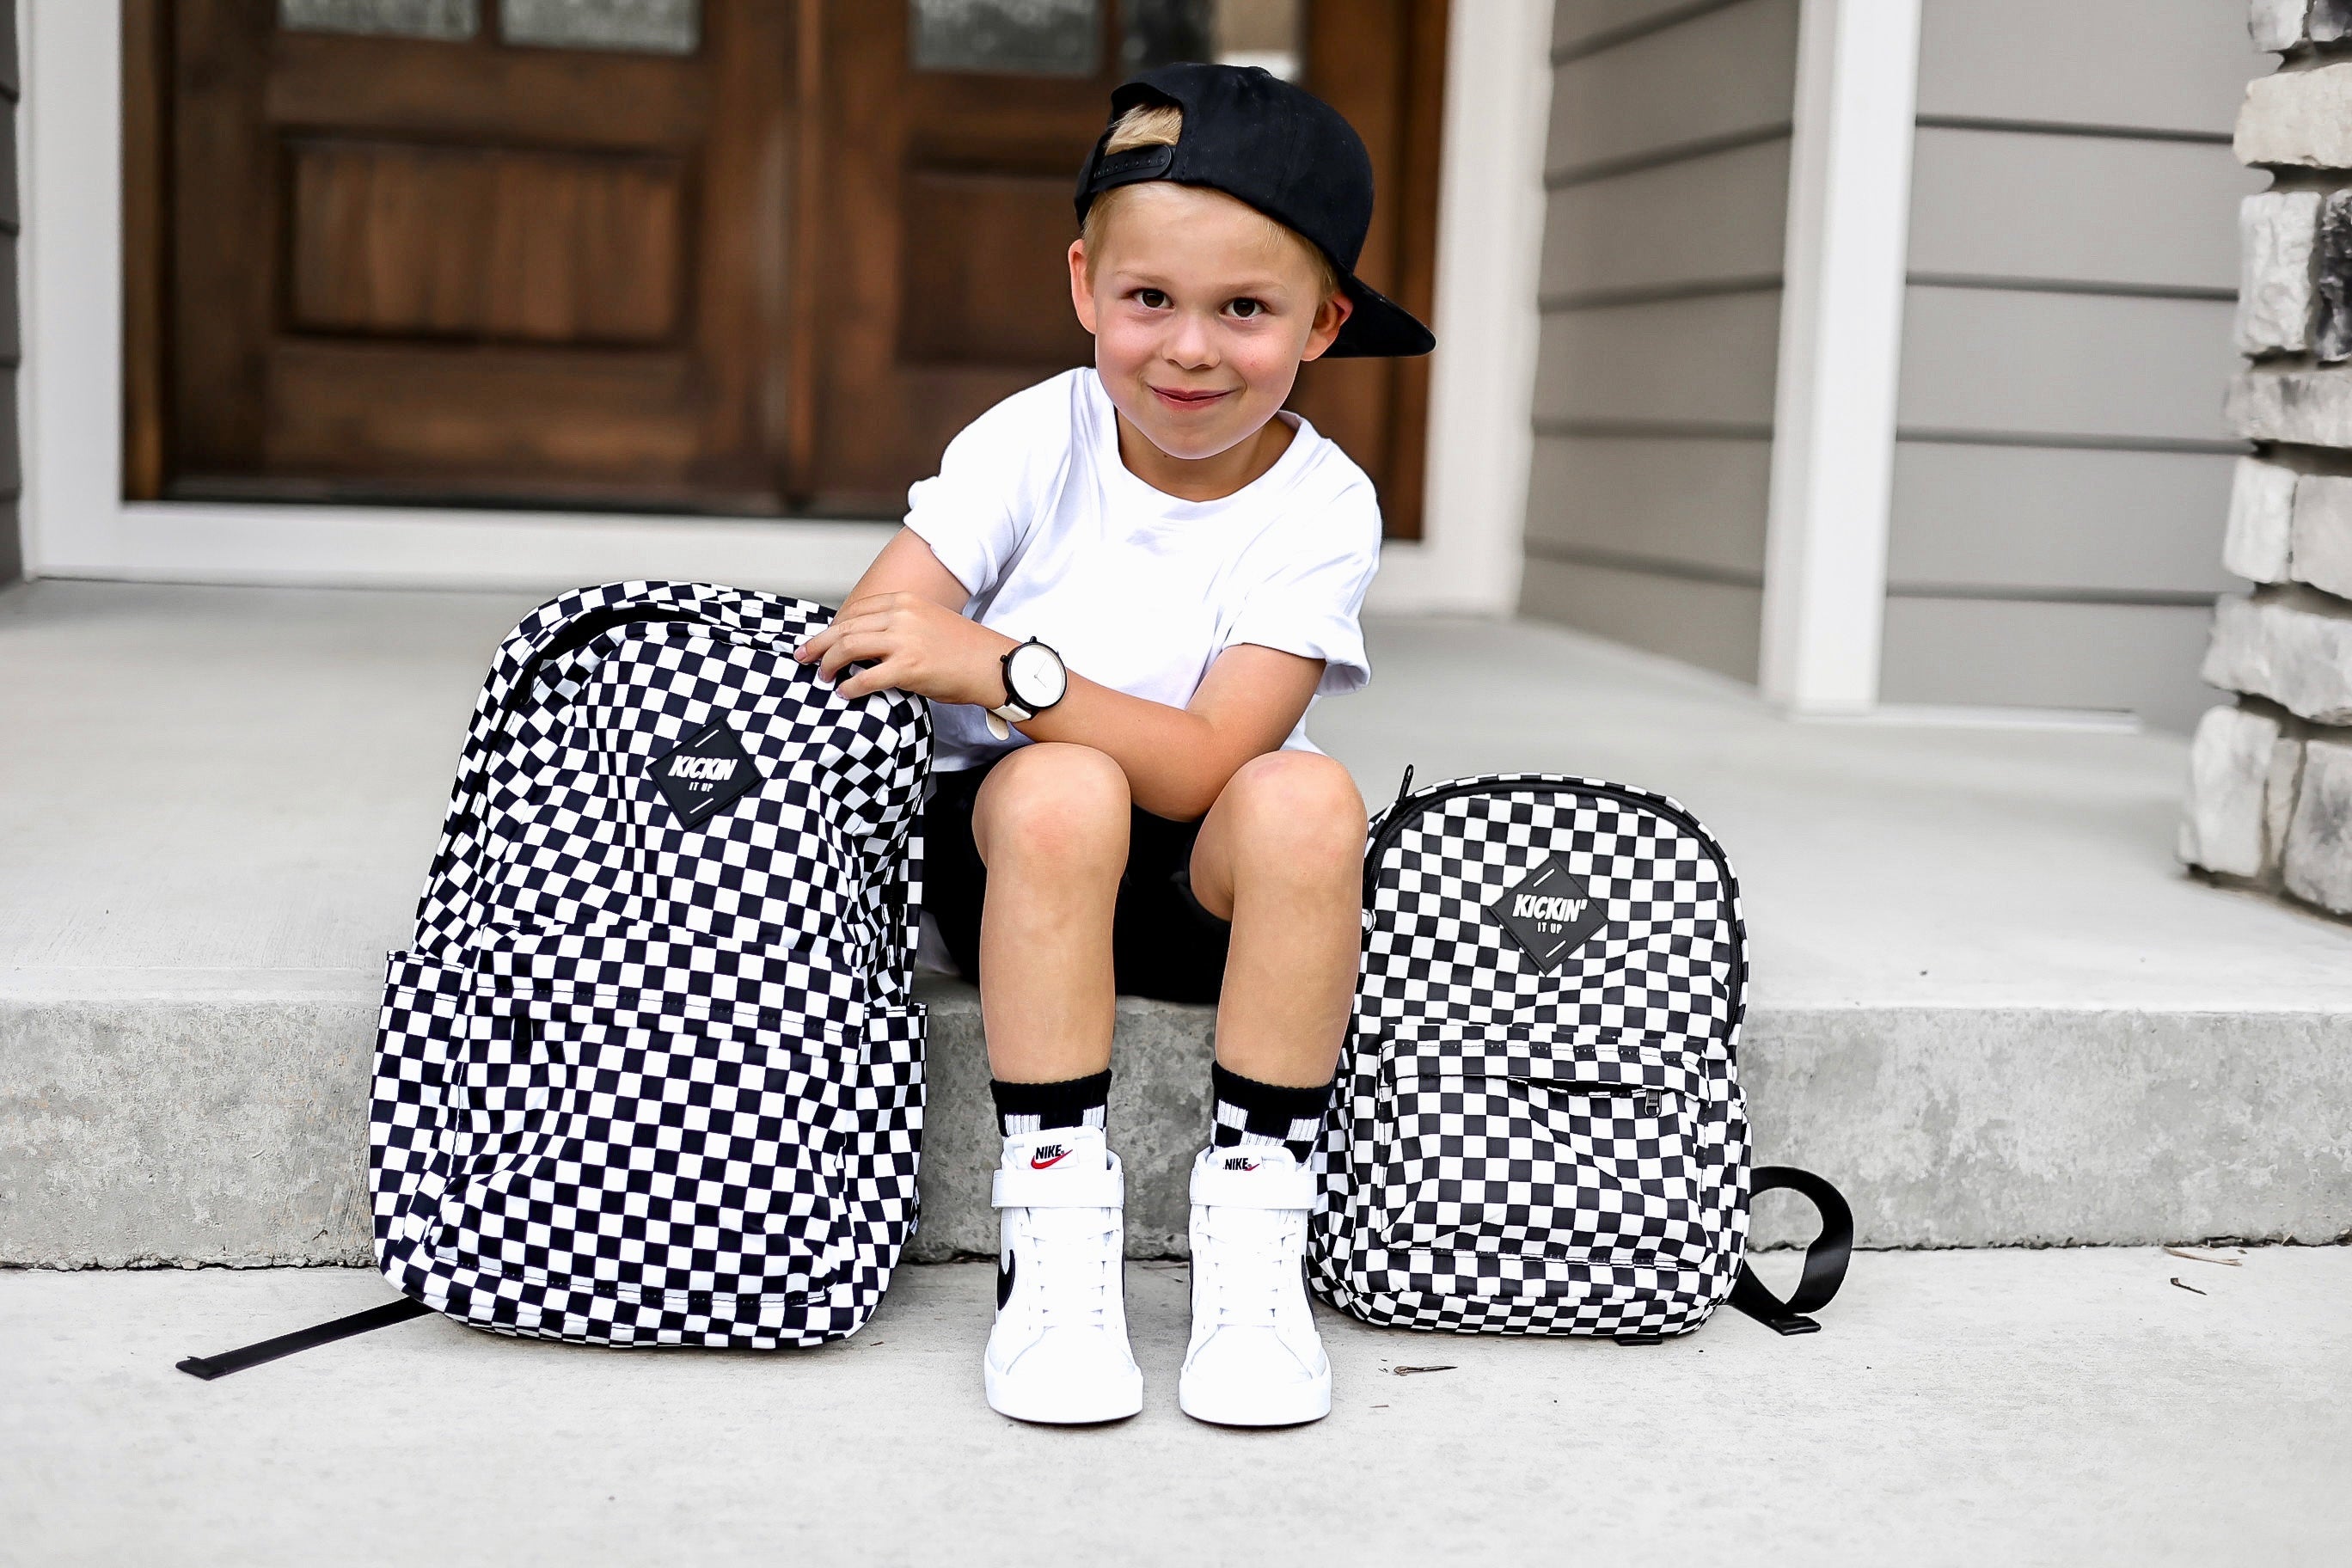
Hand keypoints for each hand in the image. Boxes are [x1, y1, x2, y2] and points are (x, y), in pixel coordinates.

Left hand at [792, 592, 1017, 704]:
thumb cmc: (963, 648)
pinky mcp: (909, 668)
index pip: (854, 610)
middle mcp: (901, 615)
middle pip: (845, 627)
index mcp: (904, 600)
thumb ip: (898, 624)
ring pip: (848, 648)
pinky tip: (845, 693)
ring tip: (823, 676)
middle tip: (803, 657)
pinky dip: (850, 687)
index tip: (821, 640)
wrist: (993, 664)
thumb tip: (865, 642)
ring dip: (829, 663)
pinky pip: (866, 677)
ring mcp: (904, 640)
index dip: (832, 627)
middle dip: (818, 644)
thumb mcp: (928, 621)